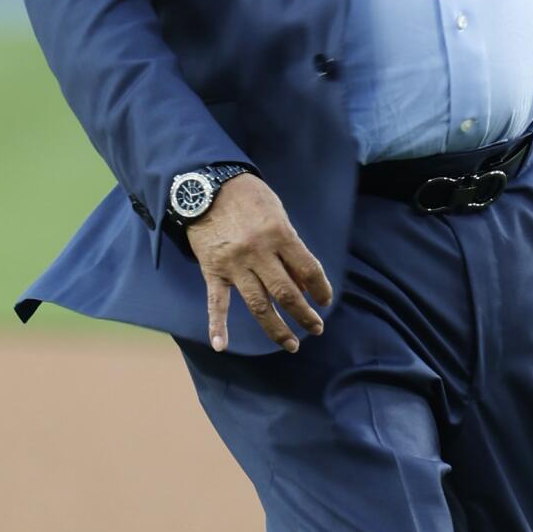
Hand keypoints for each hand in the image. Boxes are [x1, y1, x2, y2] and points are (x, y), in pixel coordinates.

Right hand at [186, 174, 332, 355]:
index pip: (309, 270)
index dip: (321, 290)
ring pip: (259, 304)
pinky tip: (221, 345)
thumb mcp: (278, 214)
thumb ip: (290, 247)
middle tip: (316, 328)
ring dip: (276, 328)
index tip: (325, 301)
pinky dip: (217, 325)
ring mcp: (234, 264)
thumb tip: (303, 282)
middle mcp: (258, 252)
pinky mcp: (213, 270)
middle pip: (286, 293)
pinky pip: (216, 302)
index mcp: (280, 235)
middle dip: (304, 315)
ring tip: (291, 344)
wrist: (206, 186)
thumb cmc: (248, 197)